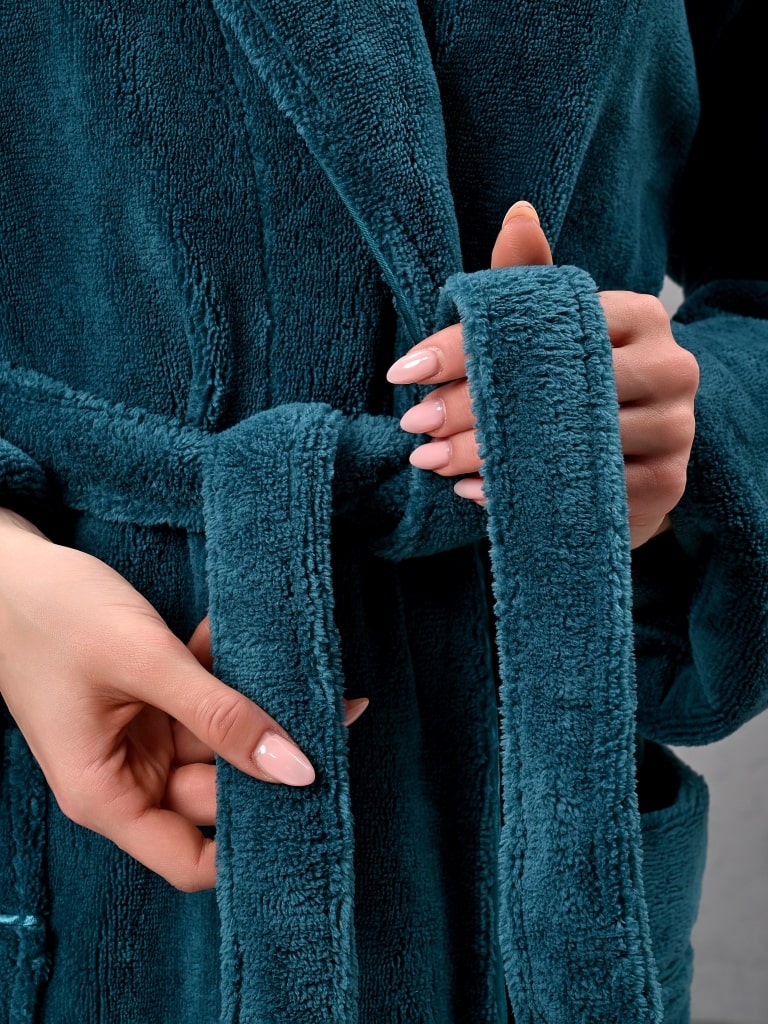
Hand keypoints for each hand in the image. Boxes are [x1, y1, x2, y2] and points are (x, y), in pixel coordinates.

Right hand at [0, 509, 317, 891]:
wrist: (7, 567)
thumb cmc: (51, 616)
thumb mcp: (142, 662)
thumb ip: (220, 714)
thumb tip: (295, 768)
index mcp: (107, 794)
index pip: (190, 858)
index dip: (250, 846)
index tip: (312, 805)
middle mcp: (128, 774)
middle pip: (218, 795)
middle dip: (270, 757)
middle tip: (334, 715)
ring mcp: (143, 736)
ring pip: (222, 740)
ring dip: (256, 704)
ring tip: (302, 671)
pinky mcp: (153, 700)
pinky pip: (207, 700)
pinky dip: (227, 672)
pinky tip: (239, 636)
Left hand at [386, 202, 698, 548]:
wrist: (643, 445)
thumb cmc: (582, 376)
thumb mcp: (557, 324)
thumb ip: (533, 281)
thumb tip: (517, 214)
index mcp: (643, 316)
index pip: (544, 326)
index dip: (467, 350)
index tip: (406, 372)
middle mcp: (671, 367)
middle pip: (556, 389)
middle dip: (471, 408)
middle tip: (414, 423)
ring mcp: (676, 429)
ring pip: (569, 445)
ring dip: (489, 458)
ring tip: (431, 460)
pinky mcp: (669, 485)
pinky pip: (587, 494)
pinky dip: (525, 495)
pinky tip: (476, 493)